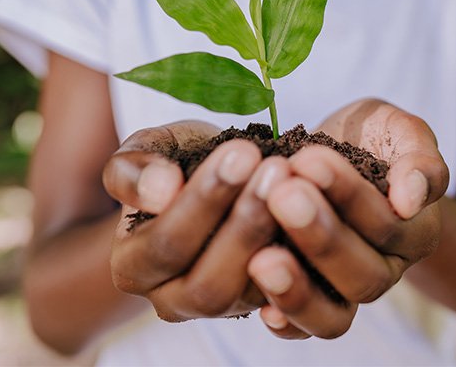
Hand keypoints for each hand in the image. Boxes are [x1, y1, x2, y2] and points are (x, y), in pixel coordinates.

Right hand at [103, 122, 289, 320]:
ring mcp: (224, 307)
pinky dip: (307, 258)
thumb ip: (135, 168)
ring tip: (297, 185)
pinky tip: (322, 212)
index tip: (241, 153)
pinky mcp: (267, 303)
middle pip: (208, 284)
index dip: (204, 201)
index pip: (166, 245)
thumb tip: (161, 191)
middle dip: (245, 224)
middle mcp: (173, 299)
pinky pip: (290, 299)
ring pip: (250, 295)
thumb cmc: (177, 161)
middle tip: (276, 169)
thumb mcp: (149, 149)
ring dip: (277, 238)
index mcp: (133, 266)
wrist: (220, 176)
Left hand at [247, 99, 448, 338]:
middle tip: (282, 195)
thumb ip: (418, 157)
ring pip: (335, 315)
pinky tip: (258, 301)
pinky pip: (302, 329)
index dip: (348, 195)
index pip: (389, 225)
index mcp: (416, 231)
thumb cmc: (366, 135)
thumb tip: (410, 200)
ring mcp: (345, 291)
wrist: (329, 152)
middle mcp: (385, 269)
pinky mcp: (309, 298)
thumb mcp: (396, 128)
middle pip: (364, 276)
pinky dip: (284, 320)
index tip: (308, 159)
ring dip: (298, 288)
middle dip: (320, 237)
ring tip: (261, 258)